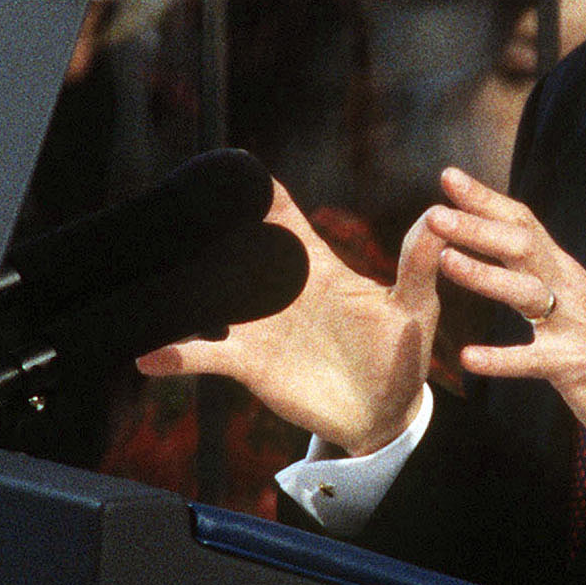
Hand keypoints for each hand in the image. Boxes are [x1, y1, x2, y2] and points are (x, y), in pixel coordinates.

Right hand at [135, 180, 441, 454]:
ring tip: (147, 279)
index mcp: (319, 267)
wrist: (383, 414)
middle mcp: (281, 290)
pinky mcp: (250, 363)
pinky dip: (176, 357)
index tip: (234, 169)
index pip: (284, 218)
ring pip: (210, 299)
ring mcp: (261, 325)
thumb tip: (438, 217)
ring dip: (181, 292)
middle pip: (234, 250)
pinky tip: (148, 356)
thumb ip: (419, 265)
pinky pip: (205, 357)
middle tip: (172, 213)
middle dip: (205, 232)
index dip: (261, 193)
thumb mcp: (416, 309)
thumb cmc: (403, 354)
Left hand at [426, 166, 585, 452]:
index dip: (486, 199)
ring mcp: (575, 326)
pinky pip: (532, 360)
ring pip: (527, 291)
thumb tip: (503, 244)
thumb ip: (539, 274)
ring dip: (484, 274)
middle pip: (522, 246)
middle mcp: (570, 289)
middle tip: (434, 214)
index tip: (449, 176)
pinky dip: (500, 359)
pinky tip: (468, 358)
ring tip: (444, 260)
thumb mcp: (572, 301)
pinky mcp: (575, 365)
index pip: (524, 223)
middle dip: (477, 227)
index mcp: (564, 272)